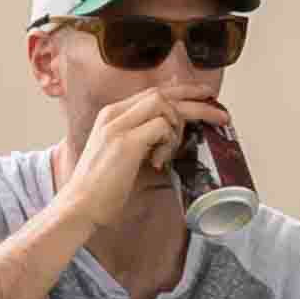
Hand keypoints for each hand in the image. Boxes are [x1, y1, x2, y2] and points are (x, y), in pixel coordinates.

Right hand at [48, 78, 219, 234]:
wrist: (79, 206)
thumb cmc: (102, 187)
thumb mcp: (124, 156)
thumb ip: (146, 142)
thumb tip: (177, 140)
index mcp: (111, 115)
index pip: (153, 93)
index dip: (182, 92)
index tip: (205, 97)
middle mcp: (113, 114)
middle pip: (163, 93)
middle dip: (196, 100)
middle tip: (220, 112)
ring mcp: (118, 126)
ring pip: (165, 106)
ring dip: (178, 128)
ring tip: (169, 153)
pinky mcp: (125, 142)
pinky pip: (162, 127)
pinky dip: (169, 143)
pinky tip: (158, 162)